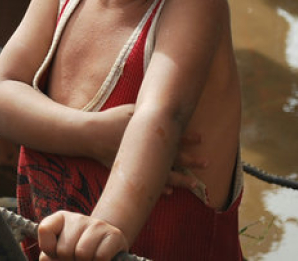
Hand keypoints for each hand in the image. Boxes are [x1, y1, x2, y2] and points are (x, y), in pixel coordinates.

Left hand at [38, 211, 128, 260]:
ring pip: (82, 254)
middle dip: (69, 260)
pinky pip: (100, 257)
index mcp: (60, 218)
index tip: (57, 252)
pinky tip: (99, 258)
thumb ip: (49, 255)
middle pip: (64, 250)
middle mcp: (77, 217)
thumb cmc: (77, 249)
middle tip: (76, 258)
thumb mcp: (59, 249)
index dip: (50, 250)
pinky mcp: (113, 234)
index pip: (44, 230)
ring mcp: (96, 224)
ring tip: (88, 258)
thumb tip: (47, 259)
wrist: (106, 244)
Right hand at [92, 106, 206, 194]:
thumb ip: (147, 110)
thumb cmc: (110, 120)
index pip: (173, 135)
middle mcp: (146, 149)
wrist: (91, 135)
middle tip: (207, 163)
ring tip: (195, 185)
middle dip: (191, 160)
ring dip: (181, 179)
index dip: (188, 137)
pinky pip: (147, 182)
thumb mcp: (130, 110)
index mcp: (149, 133)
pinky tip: (169, 192)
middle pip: (174, 157)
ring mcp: (139, 162)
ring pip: (164, 174)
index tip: (201, 139)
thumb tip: (164, 104)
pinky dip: (159, 187)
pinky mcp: (131, 171)